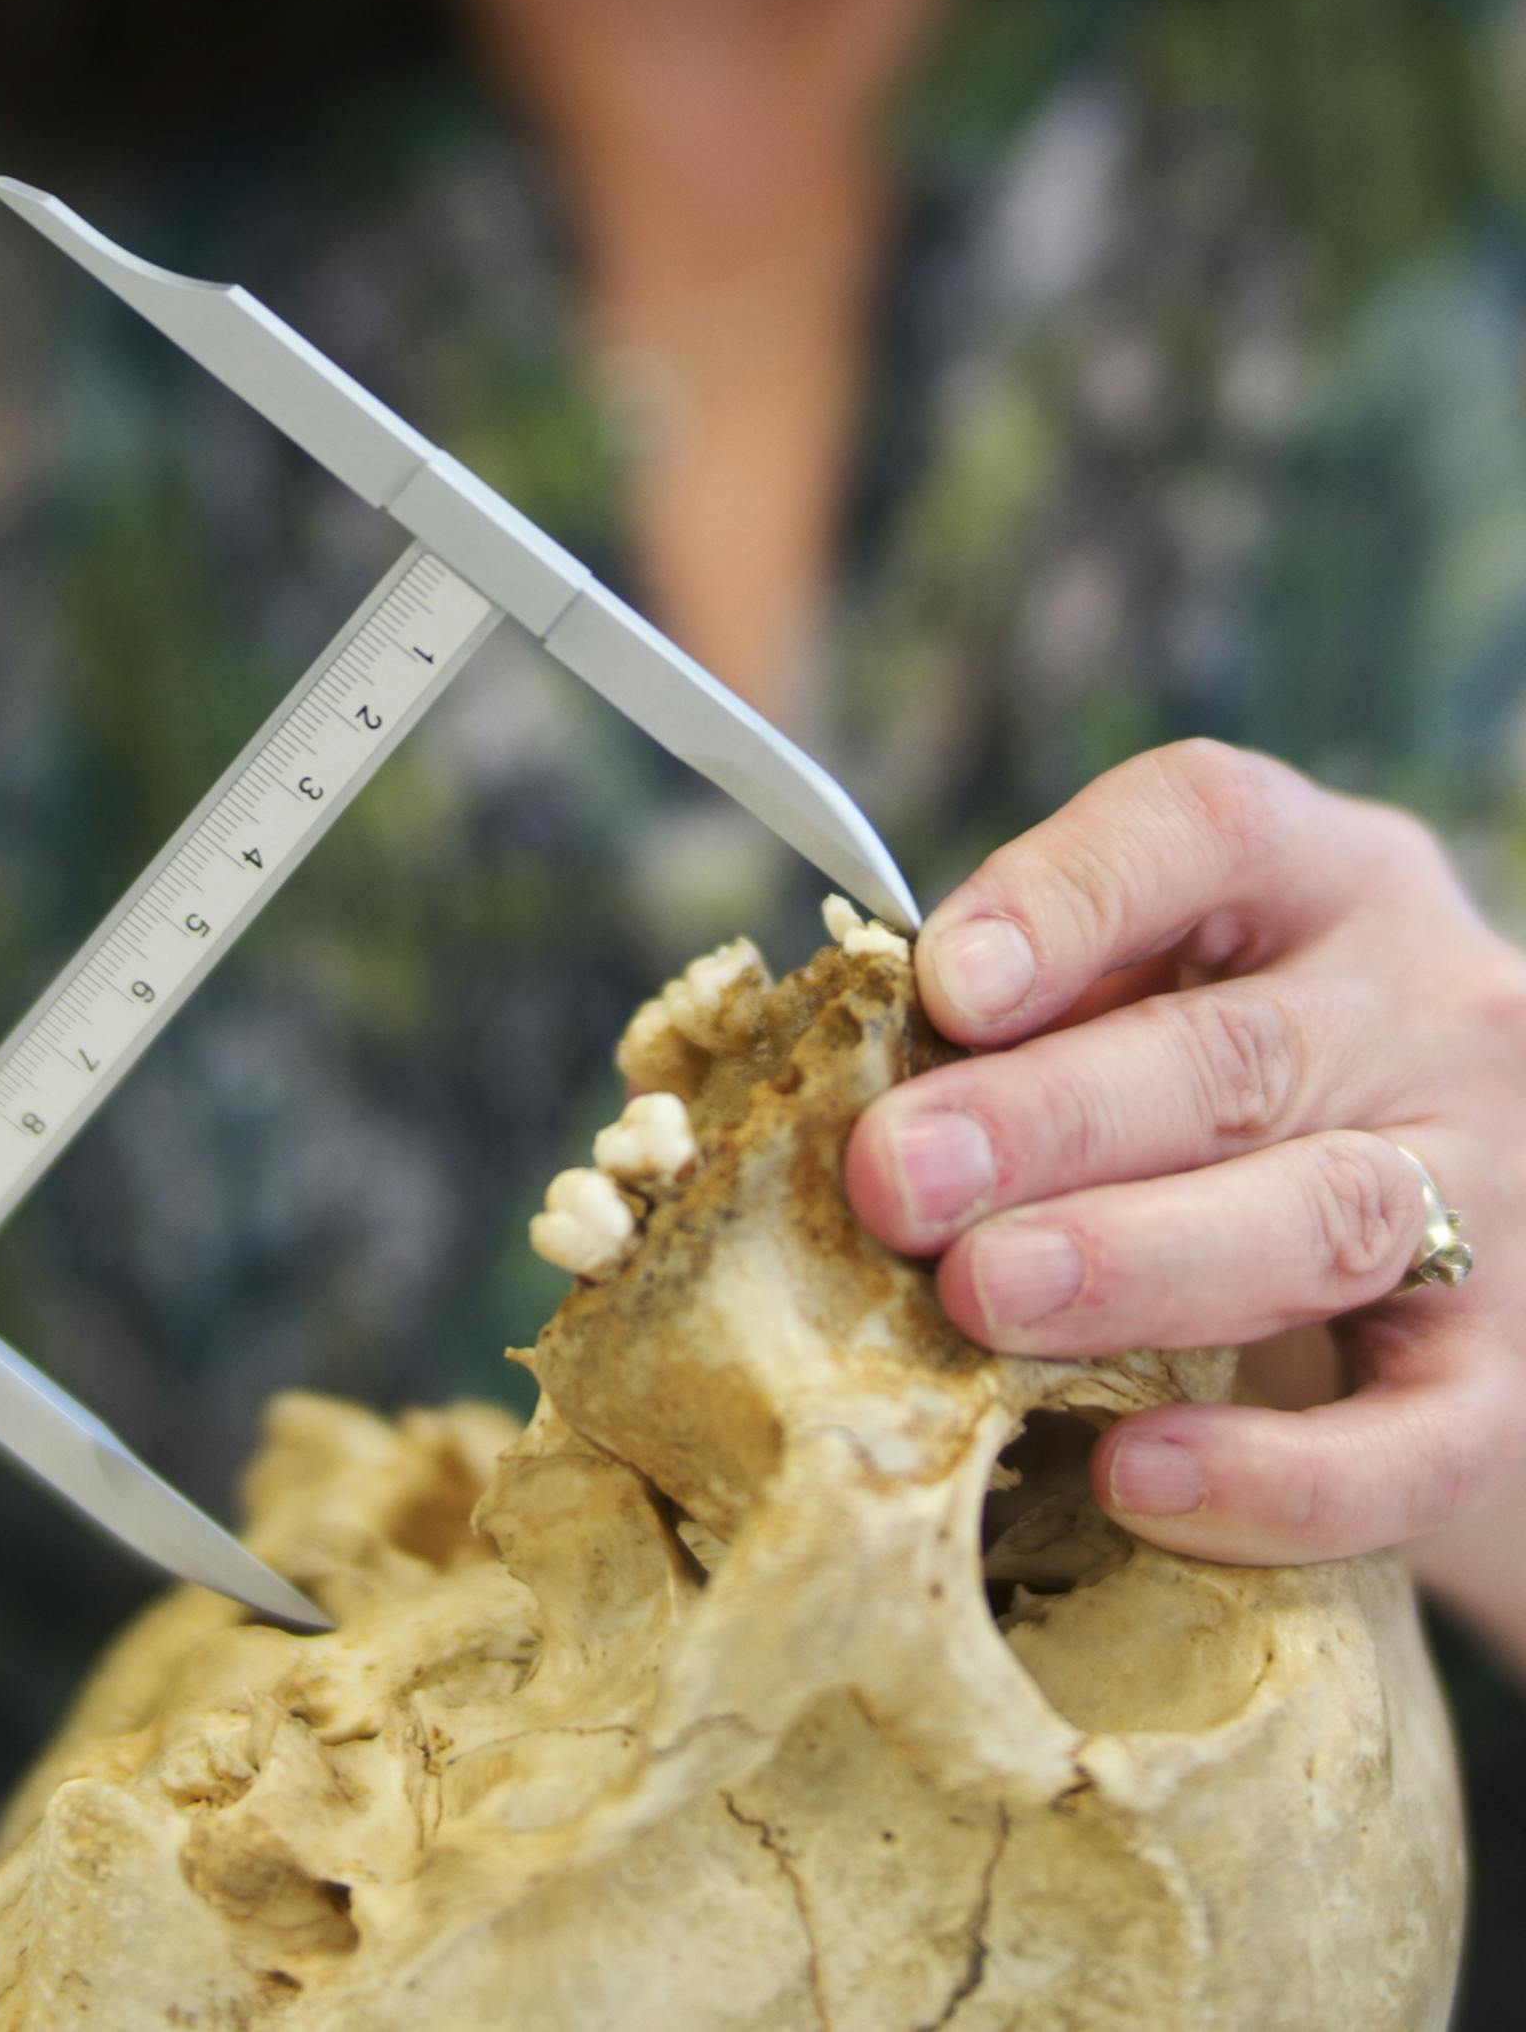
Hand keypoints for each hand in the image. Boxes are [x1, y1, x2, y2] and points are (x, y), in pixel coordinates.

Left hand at [844, 741, 1525, 1564]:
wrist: (1465, 1239)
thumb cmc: (1236, 1087)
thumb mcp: (1160, 990)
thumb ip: (1038, 1008)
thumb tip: (848, 1078)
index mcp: (1319, 876)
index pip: (1204, 831)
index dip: (1066, 900)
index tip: (941, 983)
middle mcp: (1425, 1009)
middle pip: (1237, 1053)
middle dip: (1048, 1119)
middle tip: (893, 1179)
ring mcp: (1494, 1186)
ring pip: (1327, 1217)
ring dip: (1137, 1263)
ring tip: (982, 1299)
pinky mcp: (1515, 1369)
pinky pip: (1419, 1437)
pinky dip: (1278, 1474)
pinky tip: (1135, 1477)